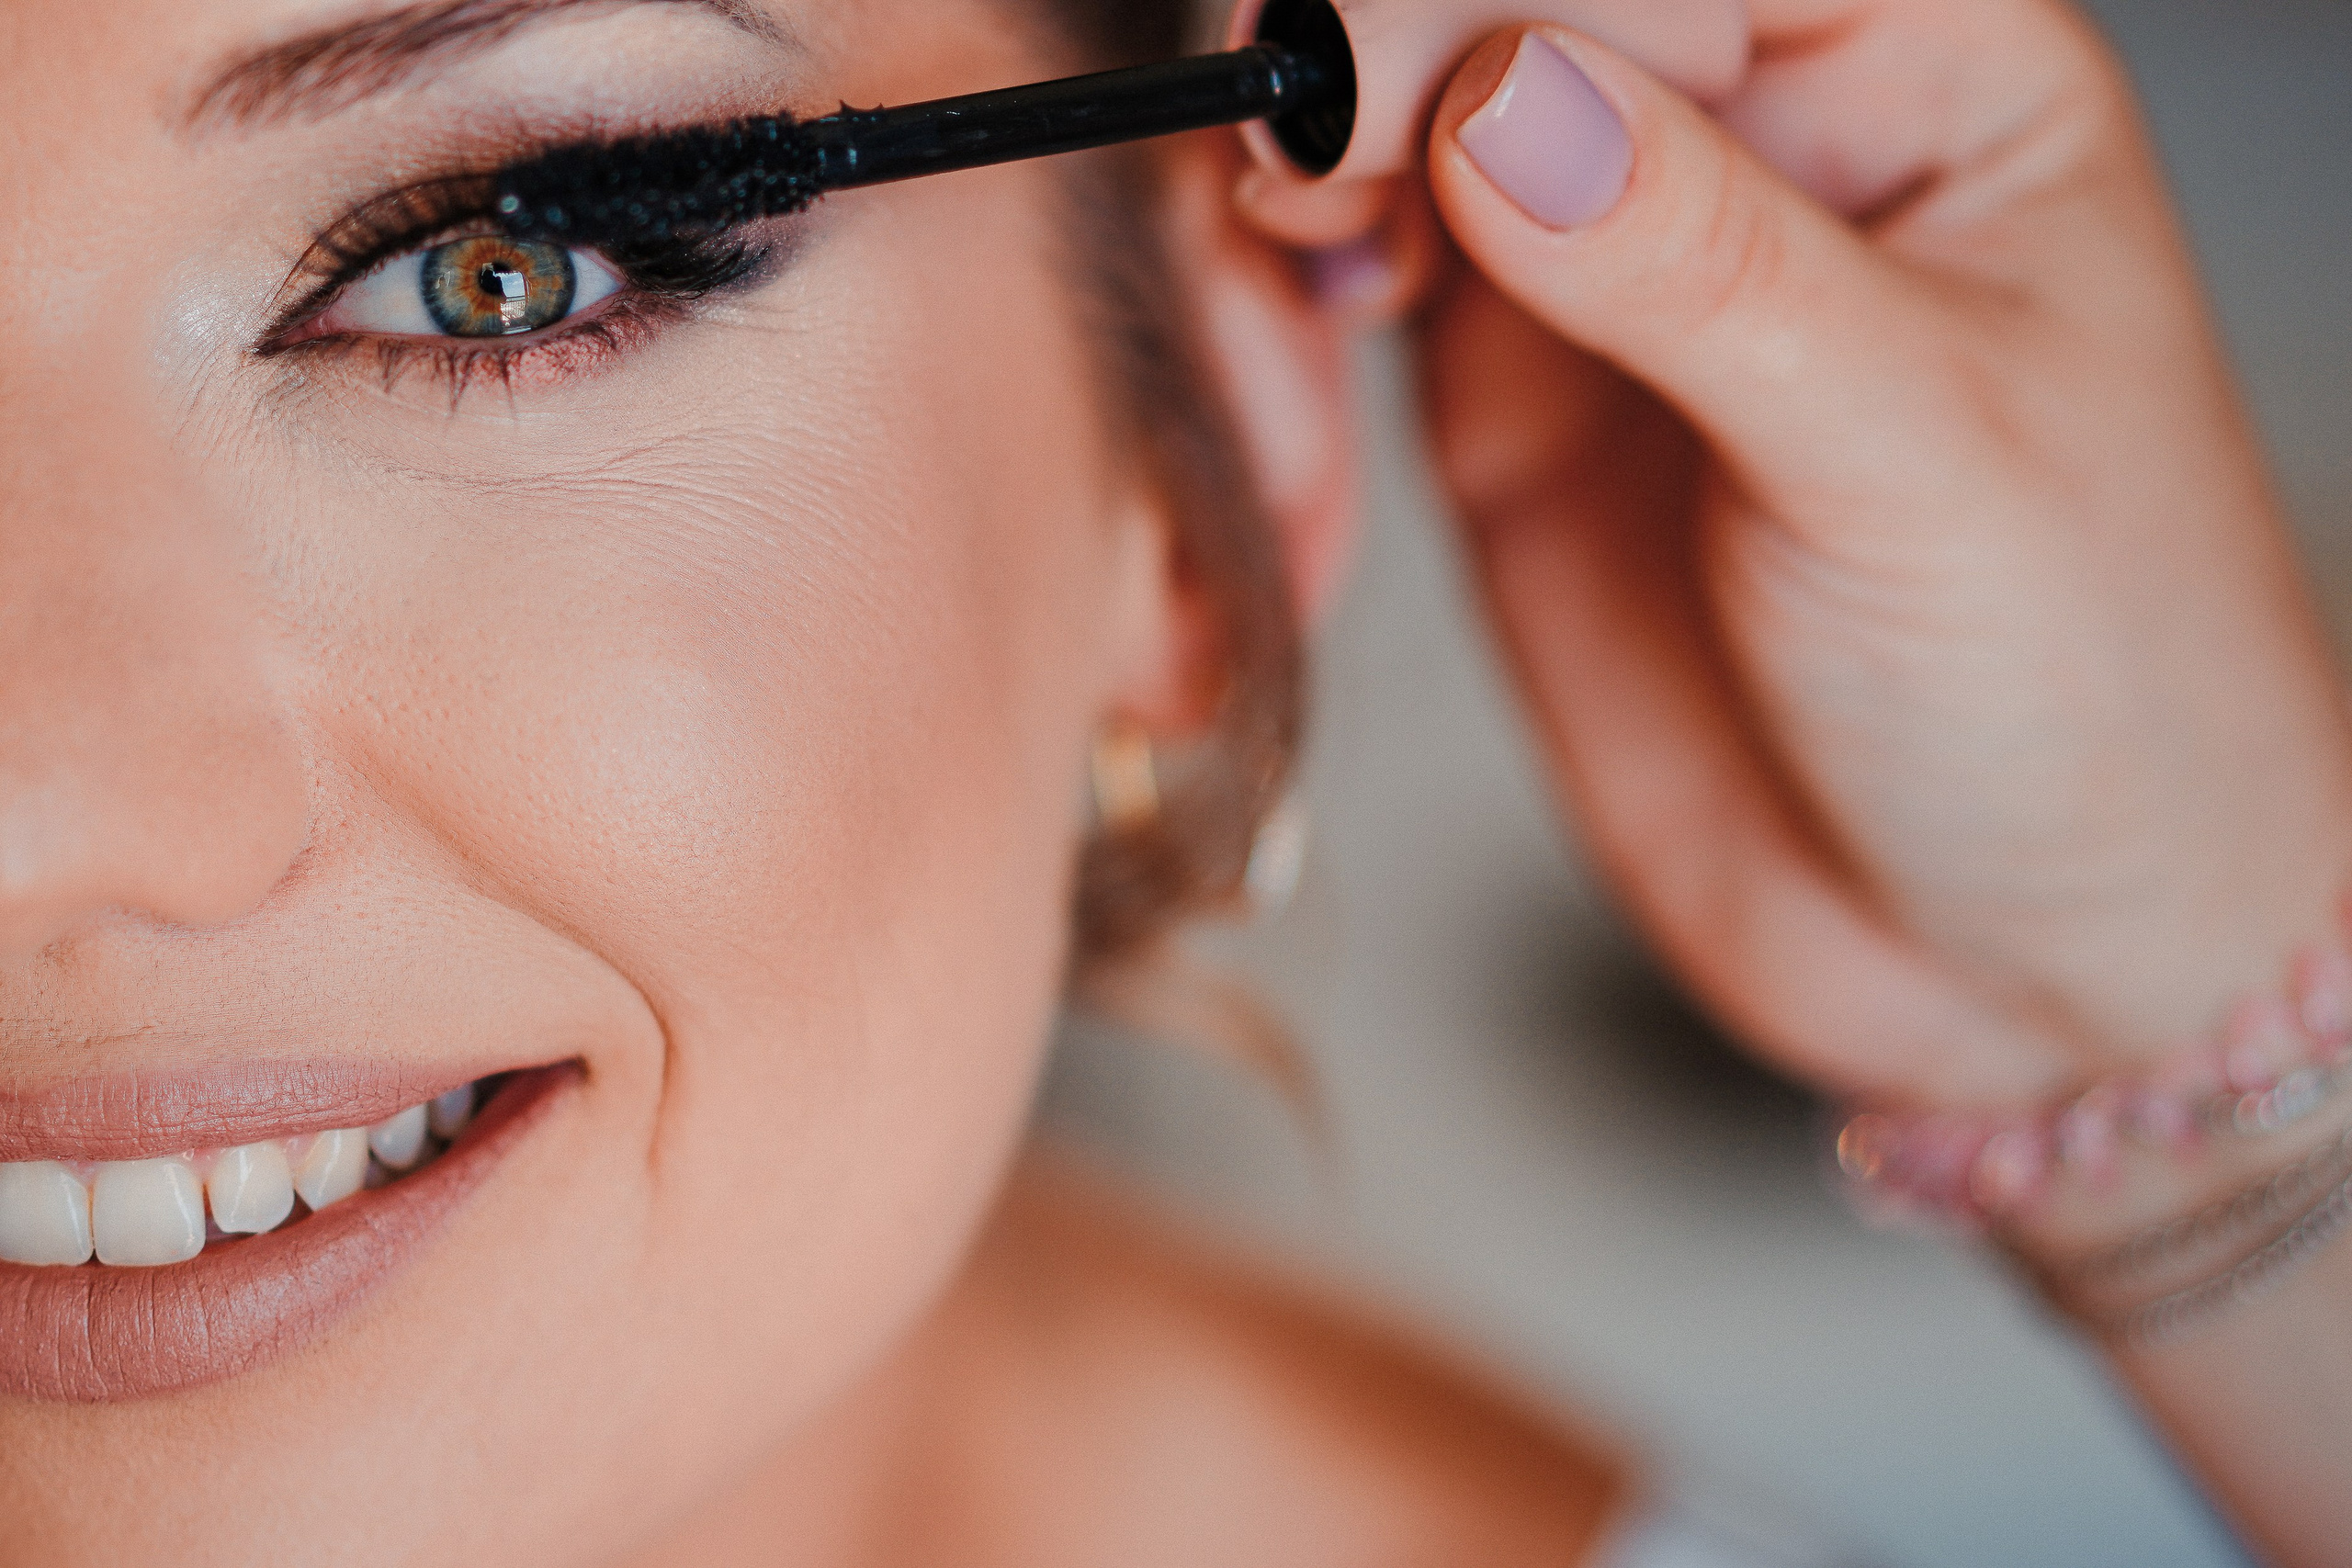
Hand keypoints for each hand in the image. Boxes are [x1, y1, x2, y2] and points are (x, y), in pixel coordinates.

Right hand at [1243, 0, 2351, 1108]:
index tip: (1360, 107)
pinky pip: (1331, 315)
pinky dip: (1264, 367)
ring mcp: (1600, 271)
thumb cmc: (2090, 690)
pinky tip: (1289, 470)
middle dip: (1348, 89)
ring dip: (1272, 243)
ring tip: (1287, 415)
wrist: (2013, 955)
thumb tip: (1497, 95)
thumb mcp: (1925, 459)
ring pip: (1368, 149)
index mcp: (1912, 66)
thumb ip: (1704, 269)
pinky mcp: (1503, 408)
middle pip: (1475, 14)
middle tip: (1288, 218)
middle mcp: (1737, 137)